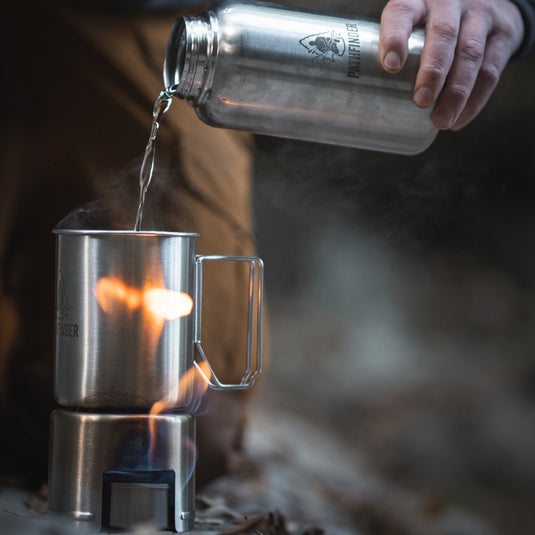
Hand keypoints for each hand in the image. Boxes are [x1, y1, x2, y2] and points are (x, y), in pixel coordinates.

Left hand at [379, 0, 524, 129]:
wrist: (486, 1)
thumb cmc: (432, 24)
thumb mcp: (412, 23)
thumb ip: (395, 50)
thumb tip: (369, 102)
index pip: (402, 12)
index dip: (395, 37)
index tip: (390, 66)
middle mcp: (450, 2)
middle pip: (443, 34)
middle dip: (432, 71)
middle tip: (421, 101)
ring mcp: (480, 14)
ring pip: (470, 54)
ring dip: (456, 92)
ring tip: (441, 120)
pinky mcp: (504, 32)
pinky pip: (491, 70)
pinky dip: (475, 99)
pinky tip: (459, 119)